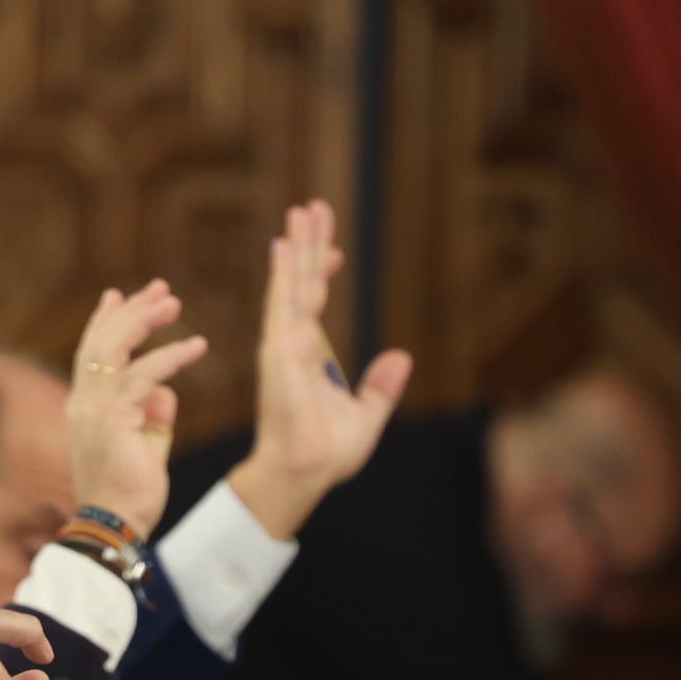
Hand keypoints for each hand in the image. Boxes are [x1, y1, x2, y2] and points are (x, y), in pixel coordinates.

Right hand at [66, 281, 210, 533]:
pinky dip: (171, 356)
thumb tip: (167, 393)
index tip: (118, 295)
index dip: (104, 322)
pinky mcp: (114, 418)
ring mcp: (93, 409)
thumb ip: (154, 418)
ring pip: (116, 348)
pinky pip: (145, 376)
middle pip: (101, 341)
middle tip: (160, 288)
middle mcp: (83, 403)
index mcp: (84, 408)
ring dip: (146, 320)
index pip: (90, 354)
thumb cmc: (130, 493)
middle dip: (130, 310)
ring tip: (173, 302)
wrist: (115, 524)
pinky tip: (197, 346)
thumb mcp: (146, 447)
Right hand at [225, 200, 413, 540]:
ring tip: (300, 210)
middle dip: (307, 245)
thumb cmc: (327, 453)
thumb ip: (380, 388)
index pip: (315, 303)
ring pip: (292, 284)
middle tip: (312, 207)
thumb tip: (401, 357)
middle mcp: (292, 344)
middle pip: (302, 283)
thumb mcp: (366, 416)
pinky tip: (283, 244)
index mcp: (309, 356)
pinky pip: (283, 303)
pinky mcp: (279, 351)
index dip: (322, 272)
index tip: (335, 250)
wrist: (306, 472)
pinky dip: (283, 273)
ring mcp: (283, 345)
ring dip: (295, 247)